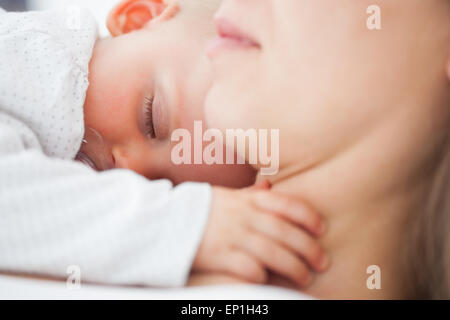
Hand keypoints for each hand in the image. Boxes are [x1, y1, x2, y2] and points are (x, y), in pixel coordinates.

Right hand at [192, 184, 328, 287]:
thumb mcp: (225, 195)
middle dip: (309, 248)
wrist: (164, 220)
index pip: (286, 204)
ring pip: (273, 252)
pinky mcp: (219, 255)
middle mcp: (243, 216)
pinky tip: (270, 281)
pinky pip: (248, 267)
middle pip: (285, 232)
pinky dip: (262, 275)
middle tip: (322, 262)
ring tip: (305, 277)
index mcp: (246, 200)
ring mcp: (231, 235)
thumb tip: (270, 184)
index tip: (321, 229)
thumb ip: (250, 193)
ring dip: (293, 267)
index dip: (308, 216)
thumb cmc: (199, 209)